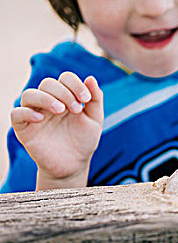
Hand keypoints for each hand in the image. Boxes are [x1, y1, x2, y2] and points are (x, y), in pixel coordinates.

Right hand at [10, 72, 103, 186]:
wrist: (74, 164)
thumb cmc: (83, 140)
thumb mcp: (95, 119)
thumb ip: (95, 99)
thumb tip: (90, 78)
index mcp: (65, 97)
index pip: (65, 78)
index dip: (75, 84)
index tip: (86, 98)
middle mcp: (48, 102)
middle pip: (48, 83)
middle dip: (64, 92)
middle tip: (76, 109)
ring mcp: (35, 114)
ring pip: (29, 94)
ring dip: (45, 98)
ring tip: (60, 110)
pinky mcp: (24, 129)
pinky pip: (16, 114)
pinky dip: (26, 112)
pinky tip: (41, 119)